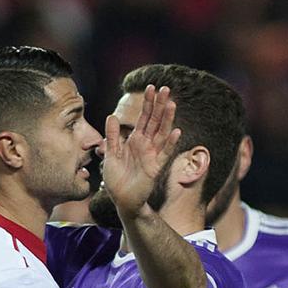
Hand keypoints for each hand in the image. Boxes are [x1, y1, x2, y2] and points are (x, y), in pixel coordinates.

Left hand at [100, 85, 181, 214]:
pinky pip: (165, 153)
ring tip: (172, 104)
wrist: (122, 200)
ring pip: (162, 133)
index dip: (148, 103)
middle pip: (155, 121)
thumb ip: (113, 136)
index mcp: (135, 140)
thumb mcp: (111, 154)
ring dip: (167, 119)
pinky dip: (170, 142)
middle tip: (166, 88)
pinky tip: (176, 131)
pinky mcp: (156, 167)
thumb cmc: (117, 179)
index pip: (143, 118)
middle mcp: (146, 145)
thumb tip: (112, 116)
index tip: (152, 87)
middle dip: (160, 105)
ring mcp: (153, 155)